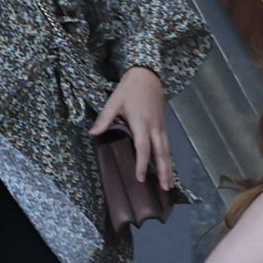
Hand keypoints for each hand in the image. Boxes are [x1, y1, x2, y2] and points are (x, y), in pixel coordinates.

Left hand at [96, 67, 172, 195]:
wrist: (147, 74)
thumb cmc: (129, 88)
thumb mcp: (114, 101)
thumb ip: (105, 118)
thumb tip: (92, 133)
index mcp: (141, 123)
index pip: (143, 148)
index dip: (141, 164)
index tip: (139, 178)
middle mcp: (154, 127)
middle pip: (161, 153)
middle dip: (163, 171)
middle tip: (165, 188)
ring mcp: (161, 126)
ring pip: (167, 150)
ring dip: (168, 167)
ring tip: (170, 183)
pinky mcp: (163, 125)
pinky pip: (167, 145)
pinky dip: (168, 158)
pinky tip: (167, 167)